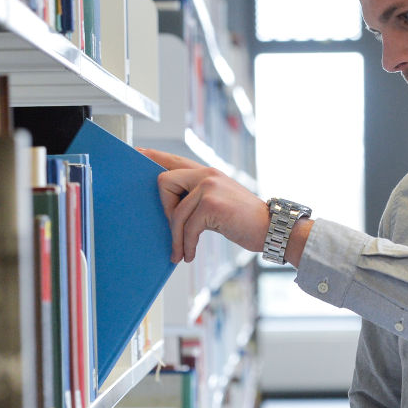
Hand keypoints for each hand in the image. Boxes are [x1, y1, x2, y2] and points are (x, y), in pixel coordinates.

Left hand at [140, 148, 270, 262]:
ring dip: (177, 239)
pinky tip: (190, 255)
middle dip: (165, 211)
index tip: (137, 152)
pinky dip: (187, 246)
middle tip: (176, 231)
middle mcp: (206, 173)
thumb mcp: (218, 202)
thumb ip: (196, 198)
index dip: (153, 156)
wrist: (271, 228)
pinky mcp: (211, 204)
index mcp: (206, 172)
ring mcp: (208, 186)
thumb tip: (169, 209)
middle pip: (164, 183)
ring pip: (175, 213)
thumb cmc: (243, 220)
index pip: (172, 159)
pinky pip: (187, 228)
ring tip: (181, 252)